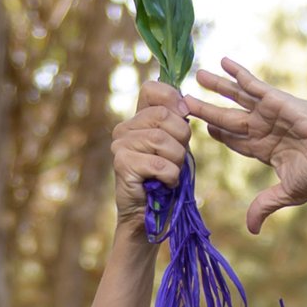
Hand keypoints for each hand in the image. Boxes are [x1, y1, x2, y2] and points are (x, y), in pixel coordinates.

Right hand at [112, 77, 190, 228]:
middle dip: (182, 138)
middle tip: (177, 158)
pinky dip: (171, 177)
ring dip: (176, 160)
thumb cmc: (164, 181)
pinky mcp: (122, 164)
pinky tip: (165, 184)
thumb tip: (186, 103)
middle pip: (163, 115)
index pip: (151, 89)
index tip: (184, 116)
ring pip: (162, 139)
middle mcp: (124, 128)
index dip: (172, 98)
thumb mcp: (175, 146)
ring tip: (170, 173)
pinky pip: (159, 164)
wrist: (148, 217)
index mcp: (137, 119)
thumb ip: (177, 123)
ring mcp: (120, 145)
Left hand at [182, 57, 306, 231]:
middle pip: (227, 117)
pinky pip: (252, 83)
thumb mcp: (288, 192)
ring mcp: (268, 111)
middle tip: (184, 102)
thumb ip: (265, 205)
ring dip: (217, 86)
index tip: (201, 129)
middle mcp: (264, 127)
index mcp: (266, 149)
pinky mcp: (276, 98)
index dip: (218, 134)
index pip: (235, 140)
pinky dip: (237, 73)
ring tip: (197, 75)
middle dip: (206, 110)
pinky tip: (222, 61)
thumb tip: (252, 230)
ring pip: (235, 97)